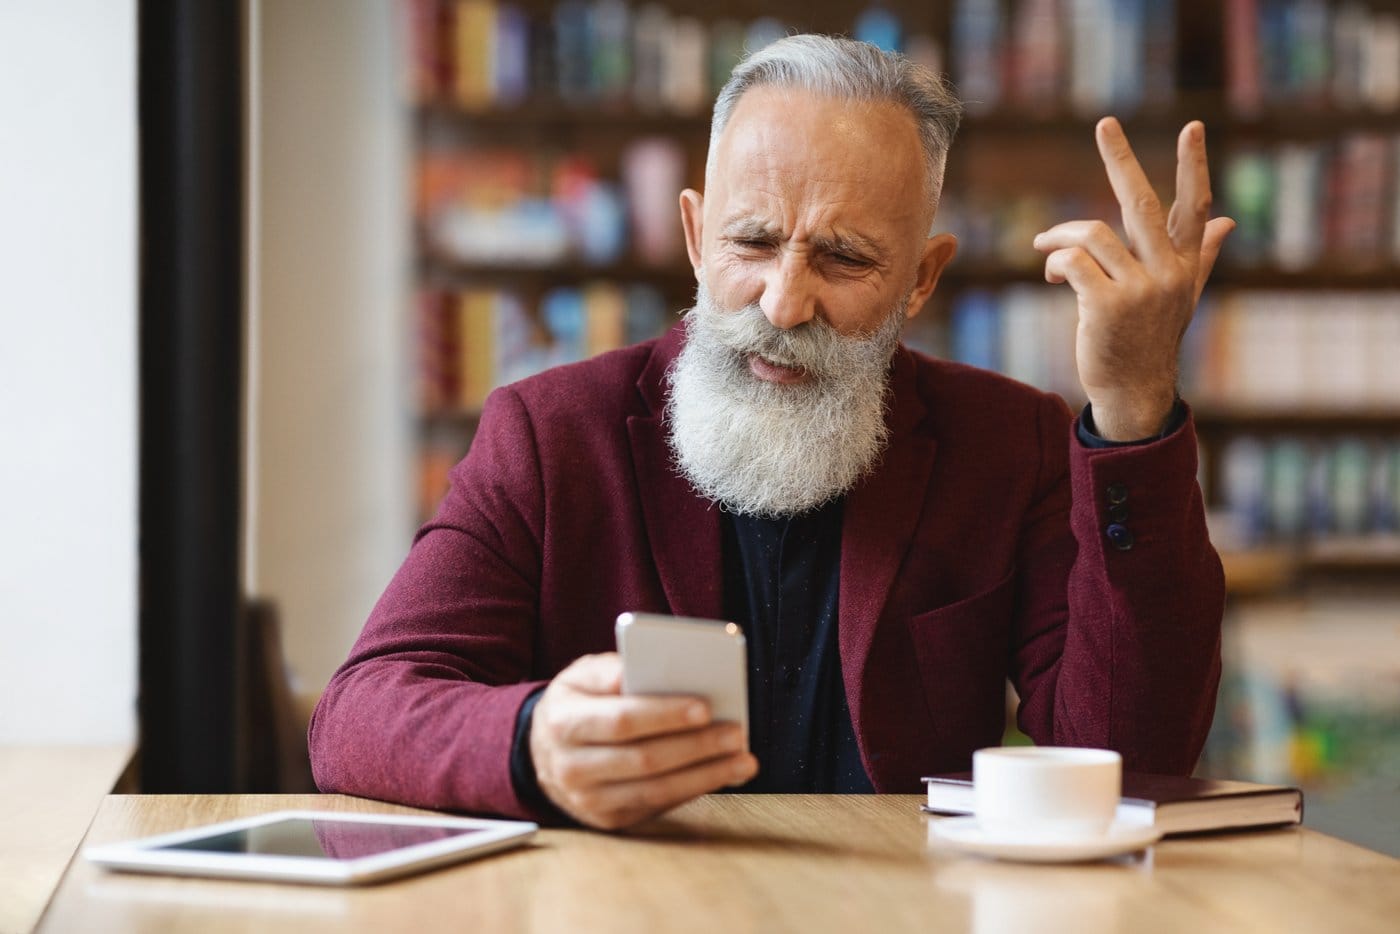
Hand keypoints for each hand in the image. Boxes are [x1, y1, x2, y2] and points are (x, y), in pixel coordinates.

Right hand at [529, 653, 757, 829]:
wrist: (543, 752)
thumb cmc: (577, 703)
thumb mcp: (581, 675)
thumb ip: (613, 670)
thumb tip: (650, 669)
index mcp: (563, 722)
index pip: (621, 721)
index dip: (665, 716)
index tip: (705, 707)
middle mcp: (570, 768)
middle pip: (644, 760)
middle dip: (696, 747)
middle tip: (736, 732)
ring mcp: (588, 801)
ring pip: (655, 790)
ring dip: (705, 775)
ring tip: (742, 759)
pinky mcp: (609, 820)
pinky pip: (658, 806)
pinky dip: (694, 789)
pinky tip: (722, 773)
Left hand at [1032, 117, 1234, 440]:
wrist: (1133, 390)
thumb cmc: (1150, 339)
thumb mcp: (1181, 296)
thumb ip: (1200, 255)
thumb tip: (1229, 221)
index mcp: (1182, 265)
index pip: (1194, 206)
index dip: (1193, 166)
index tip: (1193, 127)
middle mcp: (1166, 272)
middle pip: (1144, 203)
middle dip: (1122, 160)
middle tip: (1105, 123)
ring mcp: (1139, 289)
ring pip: (1093, 234)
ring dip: (1060, 235)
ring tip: (1044, 247)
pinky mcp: (1106, 305)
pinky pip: (1073, 262)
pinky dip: (1055, 261)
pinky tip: (1048, 275)